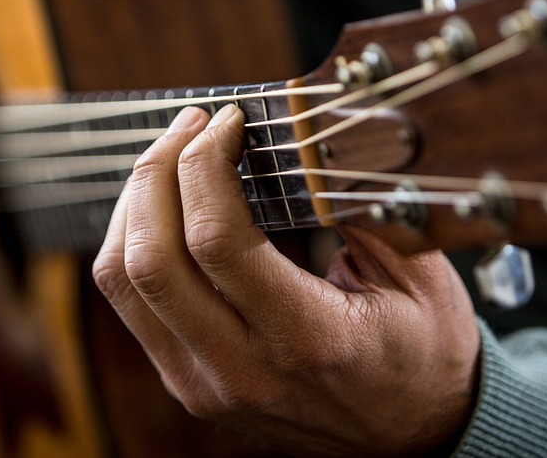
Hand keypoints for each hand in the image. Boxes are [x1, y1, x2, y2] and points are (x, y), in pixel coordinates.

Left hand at [93, 105, 480, 456]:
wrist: (416, 440)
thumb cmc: (424, 353)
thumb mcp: (420, 276)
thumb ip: (364, 206)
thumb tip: (307, 135)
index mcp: (307, 339)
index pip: (217, 242)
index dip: (207, 163)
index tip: (229, 120)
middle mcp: (242, 370)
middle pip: (151, 258)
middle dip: (159, 170)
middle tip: (192, 123)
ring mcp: (204, 385)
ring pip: (122, 281)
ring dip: (135, 203)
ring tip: (172, 156)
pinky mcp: (187, 384)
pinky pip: (131, 304)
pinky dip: (134, 240)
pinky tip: (165, 205)